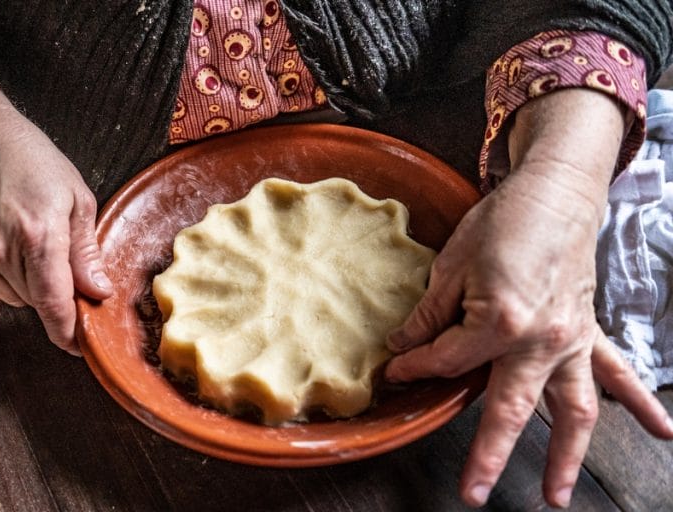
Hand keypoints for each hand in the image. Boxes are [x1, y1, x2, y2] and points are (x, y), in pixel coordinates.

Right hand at [0, 80, 112, 353]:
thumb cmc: (33, 163)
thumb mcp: (77, 198)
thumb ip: (86, 252)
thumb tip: (99, 292)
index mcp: (39, 235)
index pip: (54, 304)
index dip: (69, 333)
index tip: (82, 346)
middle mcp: (3, 251)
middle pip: (38, 304)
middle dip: (58, 296)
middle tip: (65, 263)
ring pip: (17, 300)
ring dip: (33, 287)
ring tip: (35, 245)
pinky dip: (10, 280)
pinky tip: (13, 247)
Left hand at [384, 89, 672, 507]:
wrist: (556, 191)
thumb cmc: (503, 221)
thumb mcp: (451, 264)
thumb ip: (430, 315)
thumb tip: (403, 347)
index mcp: (500, 320)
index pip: (447, 361)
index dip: (415, 367)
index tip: (395, 372)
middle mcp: (541, 340)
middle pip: (510, 409)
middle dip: (489, 455)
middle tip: (473, 494)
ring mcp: (571, 341)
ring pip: (573, 411)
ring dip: (567, 457)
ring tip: (557, 497)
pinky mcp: (587, 332)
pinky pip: (617, 373)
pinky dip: (640, 403)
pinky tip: (660, 430)